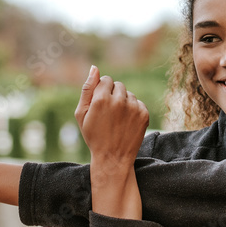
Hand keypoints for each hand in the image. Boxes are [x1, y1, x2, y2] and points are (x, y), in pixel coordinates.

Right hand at [75, 65, 149, 218]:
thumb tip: (94, 68)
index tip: (100, 105)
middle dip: (113, 94)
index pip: (105, 79)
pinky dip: (133, 110)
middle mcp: (119, 100)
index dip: (101, 91)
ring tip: (117, 120)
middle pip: (118, 85)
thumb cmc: (94, 136)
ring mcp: (133, 107)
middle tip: (108, 113)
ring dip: (123, 102)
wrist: (113, 158)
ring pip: (129, 94)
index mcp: (101, 99)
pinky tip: (126, 123)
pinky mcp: (144, 113)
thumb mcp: (81, 114)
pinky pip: (138, 103)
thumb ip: (87, 89)